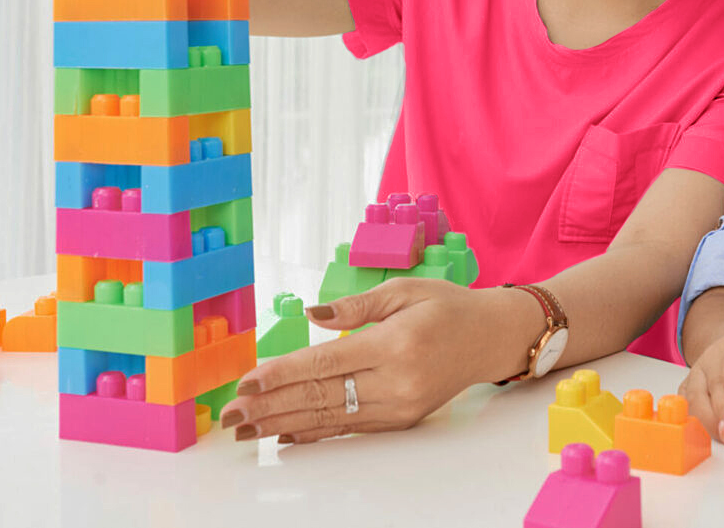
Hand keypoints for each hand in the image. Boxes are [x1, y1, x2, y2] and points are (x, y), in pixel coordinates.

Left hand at [220, 279, 503, 444]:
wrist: (490, 338)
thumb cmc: (447, 307)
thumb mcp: (404, 290)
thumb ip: (355, 306)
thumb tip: (312, 315)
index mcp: (395, 344)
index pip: (326, 363)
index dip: (283, 373)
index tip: (248, 381)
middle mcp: (397, 381)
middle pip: (322, 396)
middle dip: (271, 406)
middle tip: (233, 413)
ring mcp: (400, 406)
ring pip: (331, 418)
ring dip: (284, 424)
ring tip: (248, 429)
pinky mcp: (401, 420)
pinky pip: (350, 428)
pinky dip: (315, 432)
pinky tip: (286, 433)